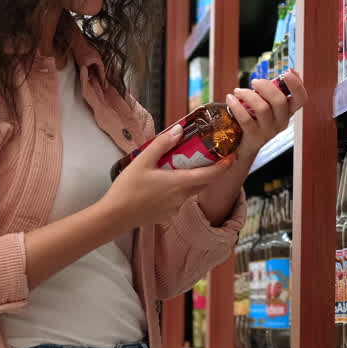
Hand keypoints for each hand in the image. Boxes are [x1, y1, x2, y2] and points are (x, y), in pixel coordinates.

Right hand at [101, 124, 232, 229]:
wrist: (113, 217)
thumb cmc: (127, 189)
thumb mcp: (143, 161)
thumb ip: (162, 144)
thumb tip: (179, 130)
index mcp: (179, 183)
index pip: (210, 175)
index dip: (224, 166)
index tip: (232, 156)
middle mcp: (181, 197)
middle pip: (202, 183)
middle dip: (208, 170)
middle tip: (208, 155)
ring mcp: (175, 208)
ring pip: (189, 191)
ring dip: (190, 179)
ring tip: (179, 166)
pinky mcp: (166, 215)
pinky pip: (178, 199)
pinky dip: (177, 189)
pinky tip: (162, 183)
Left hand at [225, 70, 307, 171]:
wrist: (244, 146)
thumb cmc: (256, 118)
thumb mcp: (269, 104)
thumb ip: (276, 90)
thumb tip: (291, 71)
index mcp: (288, 112)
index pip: (301, 99)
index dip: (297, 85)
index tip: (286, 73)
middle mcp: (281, 122)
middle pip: (280, 101)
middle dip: (266, 86)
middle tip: (254, 81)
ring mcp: (268, 131)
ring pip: (262, 108)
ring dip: (248, 95)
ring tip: (238, 91)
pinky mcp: (254, 137)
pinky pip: (246, 119)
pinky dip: (236, 106)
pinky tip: (230, 99)